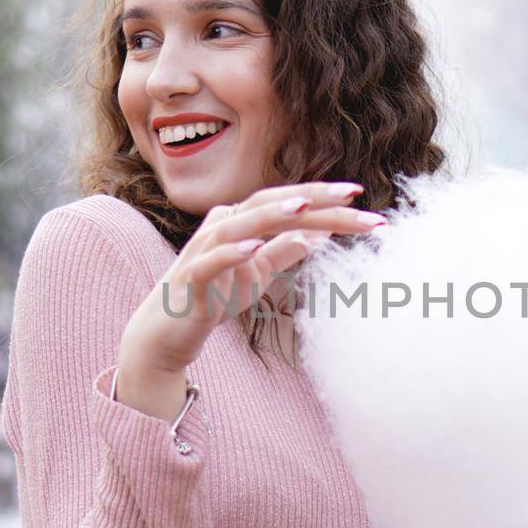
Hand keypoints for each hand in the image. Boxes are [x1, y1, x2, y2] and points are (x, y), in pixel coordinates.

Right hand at [112, 179, 384, 419]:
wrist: (167, 331)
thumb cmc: (213, 295)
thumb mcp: (257, 274)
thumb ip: (284, 251)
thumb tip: (319, 234)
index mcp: (241, 221)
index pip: (286, 202)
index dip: (321, 196)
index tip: (360, 195)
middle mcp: (221, 225)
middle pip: (270, 204)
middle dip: (313, 199)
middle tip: (354, 196)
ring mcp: (203, 250)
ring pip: (240, 224)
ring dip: (271, 214)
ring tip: (305, 208)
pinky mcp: (189, 278)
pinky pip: (210, 262)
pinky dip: (231, 253)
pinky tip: (253, 248)